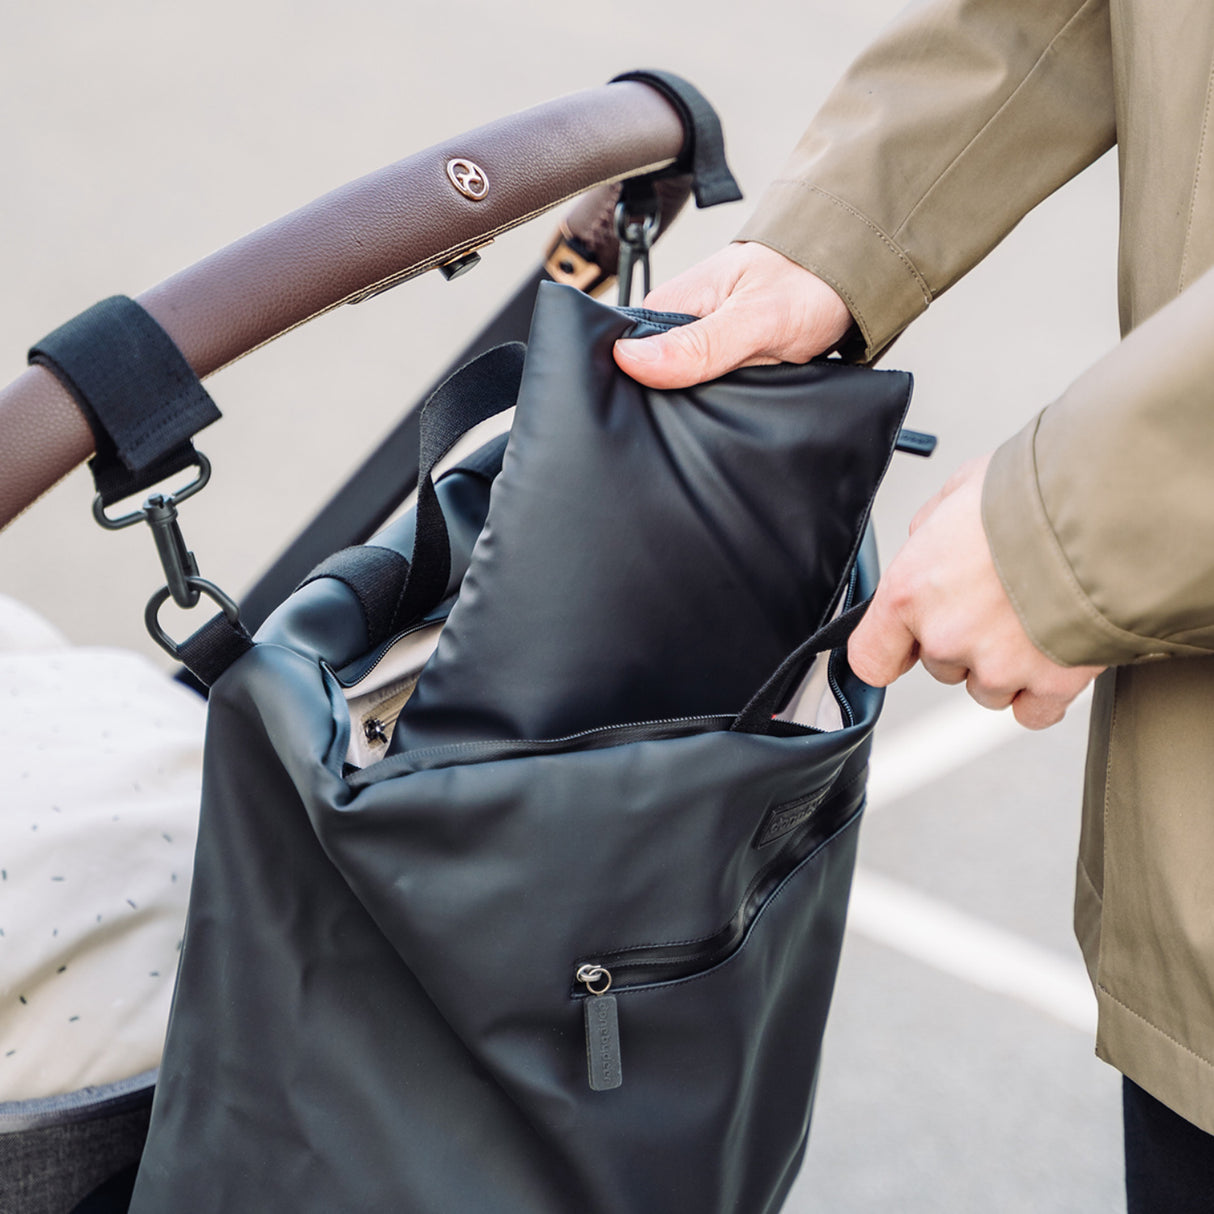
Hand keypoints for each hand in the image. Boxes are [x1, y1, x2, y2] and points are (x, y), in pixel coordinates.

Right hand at [612, 242, 853, 388]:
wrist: (851, 278)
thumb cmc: (808, 283)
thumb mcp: (753, 318)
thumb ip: (697, 345)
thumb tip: (630, 359)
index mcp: (668, 307)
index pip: (627, 358)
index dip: (641, 388)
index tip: (675, 403)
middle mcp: (678, 326)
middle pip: (655, 382)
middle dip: (682, 401)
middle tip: (723, 403)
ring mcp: (699, 344)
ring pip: (684, 392)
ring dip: (707, 405)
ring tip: (735, 405)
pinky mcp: (721, 360)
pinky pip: (710, 392)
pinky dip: (726, 402)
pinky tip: (740, 406)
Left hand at [847, 455, 1103, 728]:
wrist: (1107, 511)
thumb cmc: (1033, 495)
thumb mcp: (959, 492)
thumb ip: (930, 531)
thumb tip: (927, 540)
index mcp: (909, 593)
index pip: (870, 658)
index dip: (890, 652)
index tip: (902, 648)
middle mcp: (946, 636)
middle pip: (941, 665)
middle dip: (965, 640)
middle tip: (999, 599)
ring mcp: (997, 666)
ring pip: (987, 688)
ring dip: (1005, 664)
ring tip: (1033, 615)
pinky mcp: (1049, 684)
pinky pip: (1033, 711)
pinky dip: (1043, 691)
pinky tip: (1054, 654)